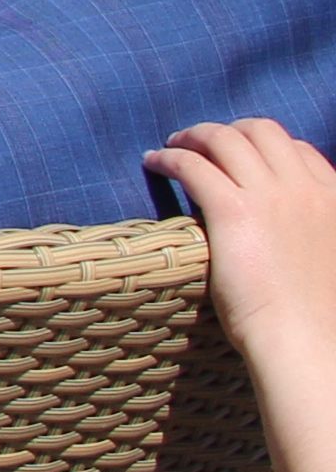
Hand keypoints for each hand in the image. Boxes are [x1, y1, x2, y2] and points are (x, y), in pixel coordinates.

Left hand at [156, 119, 335, 378]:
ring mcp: (271, 198)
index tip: (242, 158)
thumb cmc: (317, 320)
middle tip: (201, 142)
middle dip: (229, 130)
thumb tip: (289, 238)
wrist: (306, 342)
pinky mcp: (234, 212)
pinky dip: (170, 157)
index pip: (300, 151)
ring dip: (194, 135)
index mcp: (335, 202)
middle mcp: (306, 191)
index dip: (267, 148)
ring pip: (224, 138)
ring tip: (173, 145)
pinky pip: (193, 165)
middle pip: (262, 131)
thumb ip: (314, 235)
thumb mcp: (330, 262)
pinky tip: (154, 163)